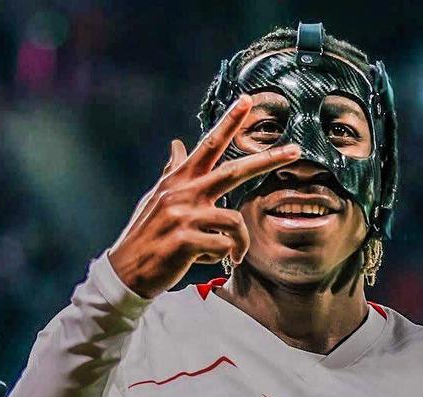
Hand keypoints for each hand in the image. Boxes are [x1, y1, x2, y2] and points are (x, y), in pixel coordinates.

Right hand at [108, 94, 300, 298]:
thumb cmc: (146, 235)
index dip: (228, 122)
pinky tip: (207, 260)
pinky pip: (224, 247)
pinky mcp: (185, 241)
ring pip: (235, 221)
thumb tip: (177, 144)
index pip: (208, 145)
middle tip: (296, 150)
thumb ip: (171, 171)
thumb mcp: (156, 198)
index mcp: (178, 181)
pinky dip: (222, 257)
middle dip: (267, 159)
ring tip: (231, 256)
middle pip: (234, 171)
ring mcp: (183, 215)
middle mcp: (183, 192)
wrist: (126, 270)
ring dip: (239, 243)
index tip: (248, 100)